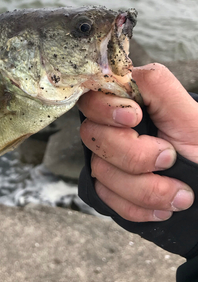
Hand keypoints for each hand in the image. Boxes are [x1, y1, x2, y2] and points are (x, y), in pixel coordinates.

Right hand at [78, 63, 197, 222]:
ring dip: (145, 188)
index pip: (93, 97)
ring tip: (179, 194)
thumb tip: (123, 73)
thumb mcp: (190, 115)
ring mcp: (106, 157)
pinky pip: (106, 197)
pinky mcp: (107, 186)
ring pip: (101, 170)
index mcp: (128, 102)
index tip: (135, 119)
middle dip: (134, 155)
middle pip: (92, 136)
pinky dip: (138, 207)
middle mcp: (111, 127)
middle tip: (169, 158)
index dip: (106, 109)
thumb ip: (157, 87)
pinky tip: (163, 208)